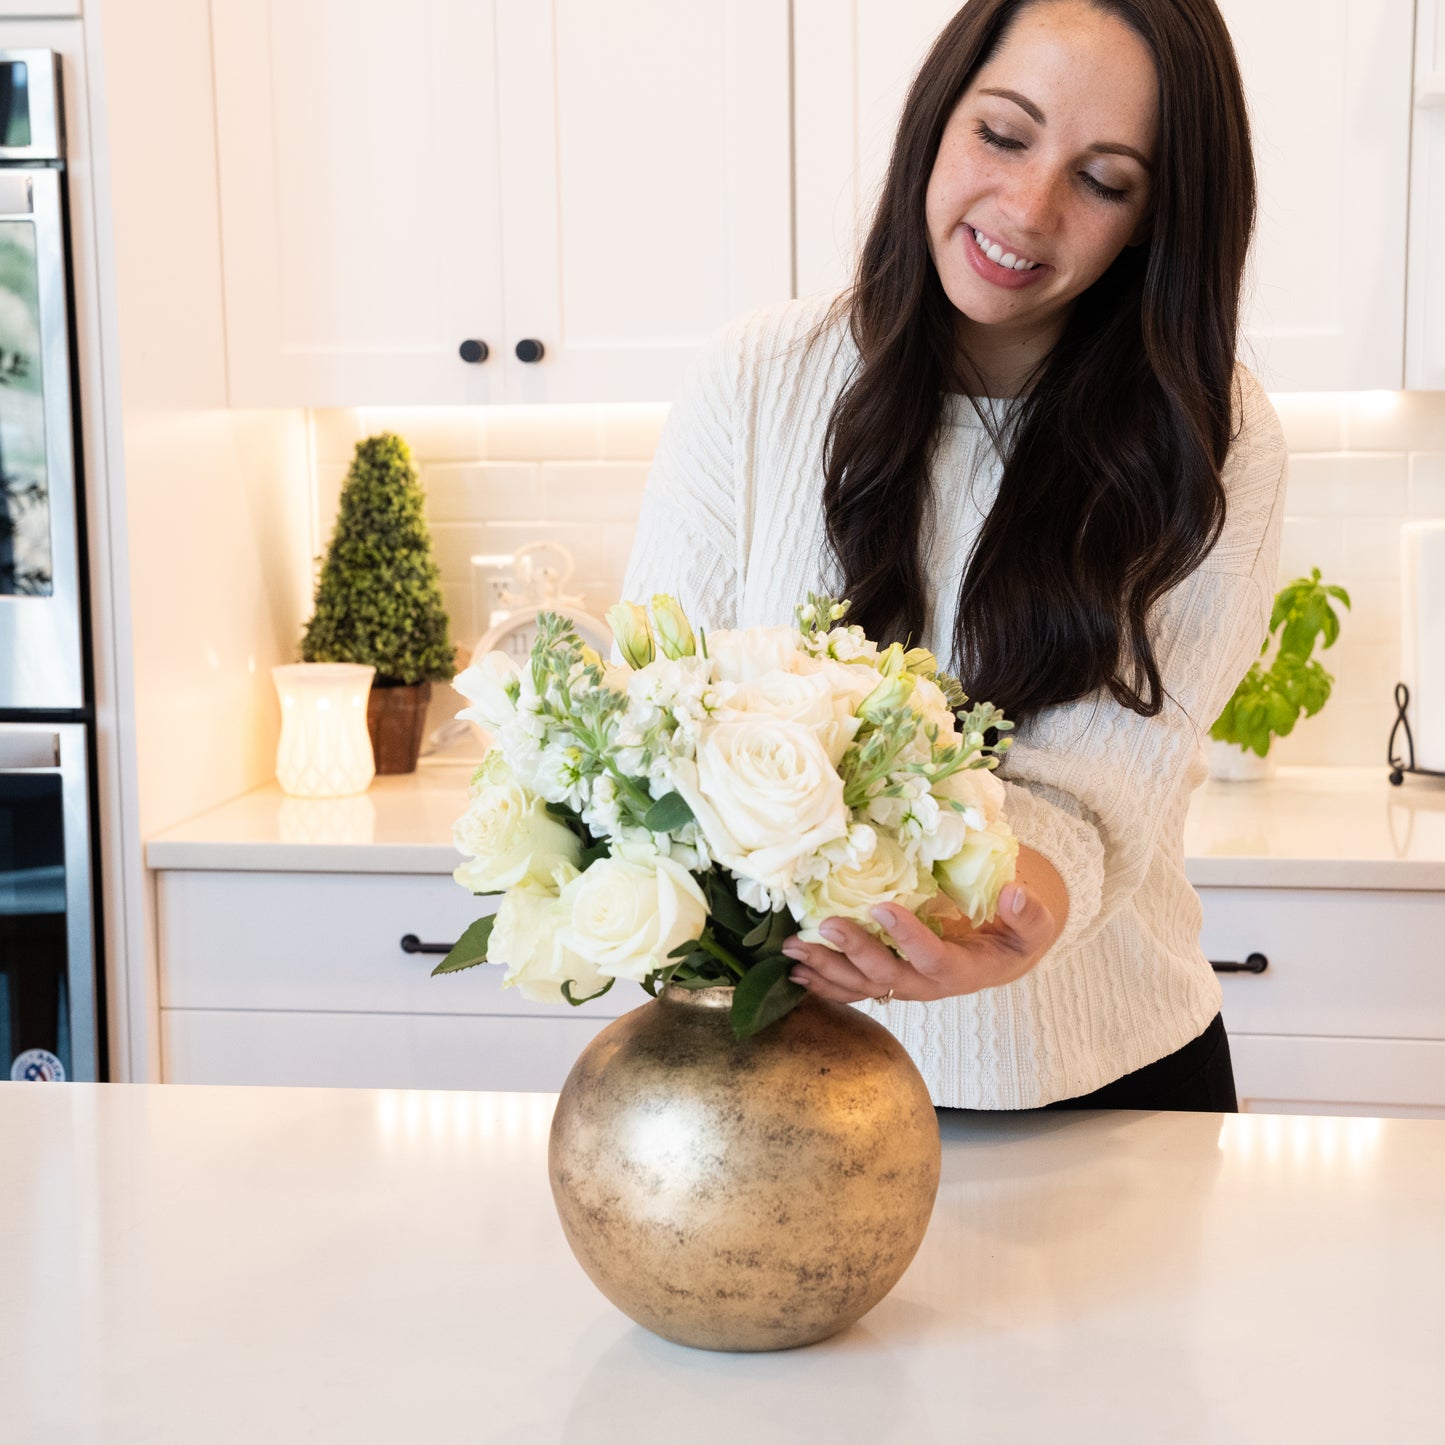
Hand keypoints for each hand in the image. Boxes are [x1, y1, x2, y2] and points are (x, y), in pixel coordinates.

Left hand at [780, 884, 1059, 1003]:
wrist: (1001, 957)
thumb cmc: (1015, 937)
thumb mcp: (1032, 926)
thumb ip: (1028, 914)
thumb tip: (1015, 893)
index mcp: (962, 971)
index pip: (932, 958)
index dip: (908, 936)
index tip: (882, 906)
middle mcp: (927, 985)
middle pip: (887, 976)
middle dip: (854, 952)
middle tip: (825, 925)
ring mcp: (904, 986)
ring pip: (861, 985)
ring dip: (826, 969)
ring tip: (794, 950)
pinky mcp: (889, 981)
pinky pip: (853, 988)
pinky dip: (823, 983)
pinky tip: (796, 971)